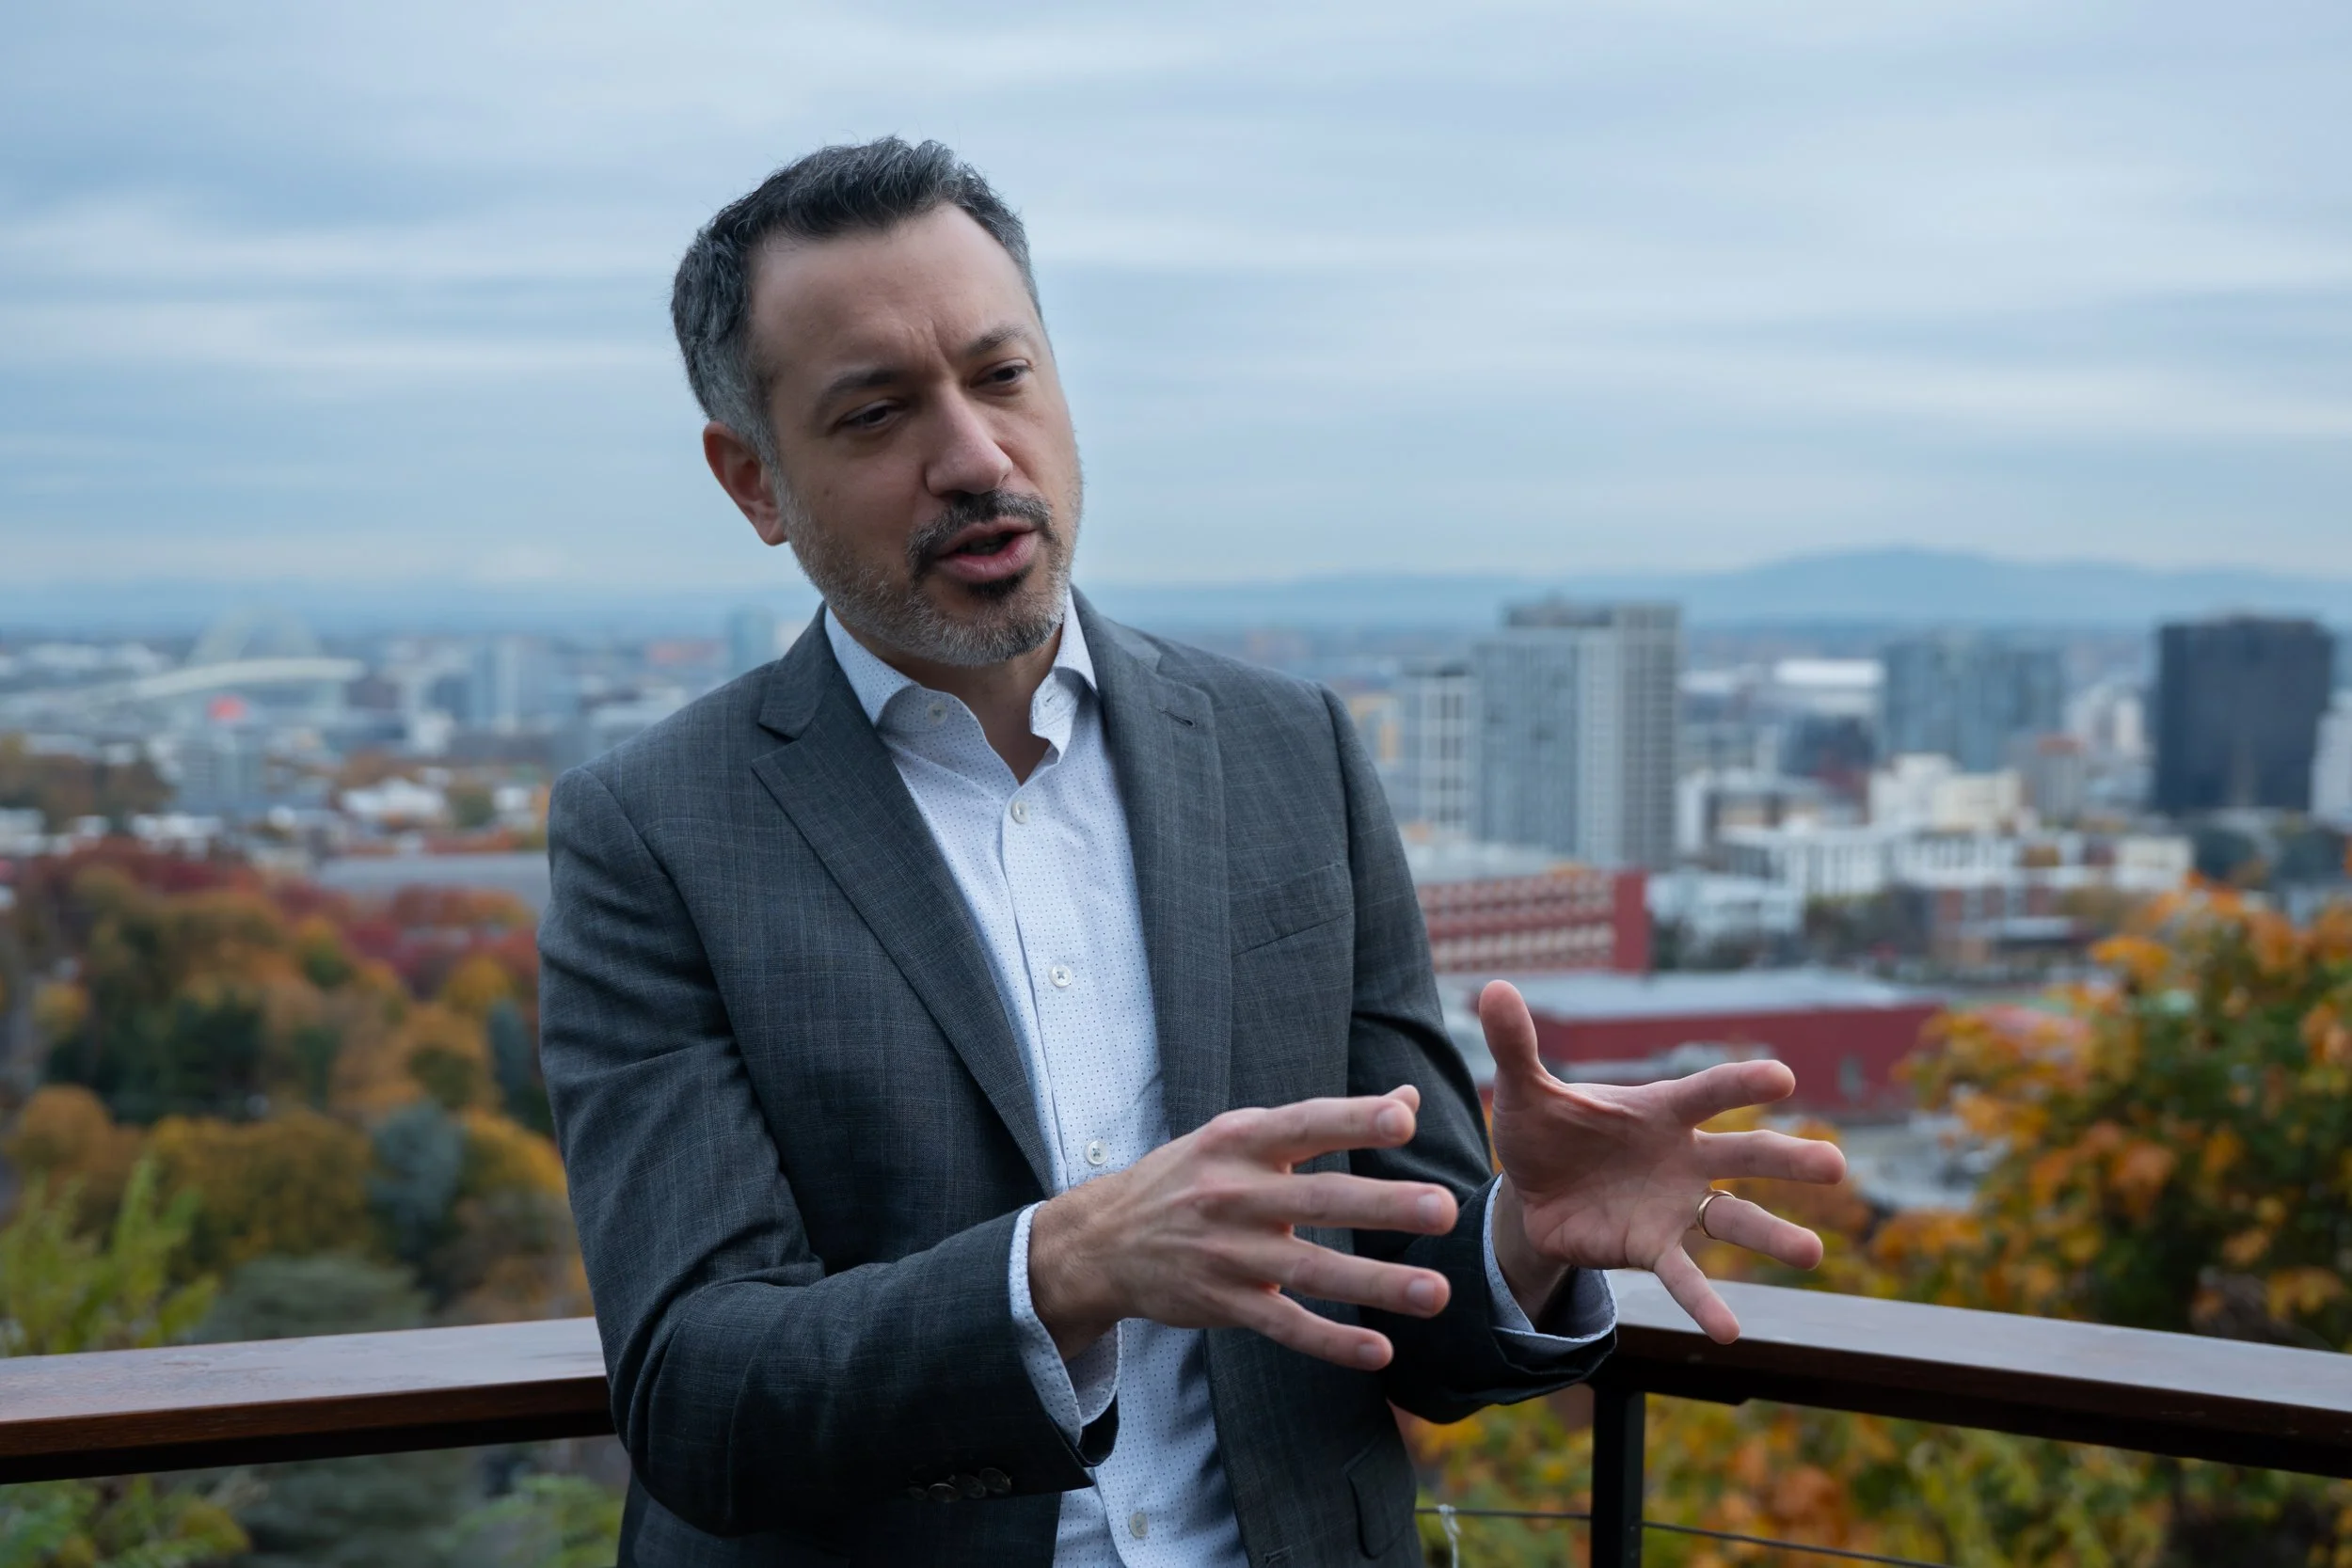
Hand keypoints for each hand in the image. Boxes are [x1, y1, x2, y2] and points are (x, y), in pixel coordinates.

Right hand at [1026, 1088, 1460, 1370]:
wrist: (1102, 1240)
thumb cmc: (1189, 1177)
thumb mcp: (1239, 1134)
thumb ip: (1323, 1121)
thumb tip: (1409, 1096)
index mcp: (1240, 1141)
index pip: (1305, 1125)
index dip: (1353, 1120)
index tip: (1403, 1117)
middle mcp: (1233, 1194)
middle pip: (1318, 1201)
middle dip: (1383, 1205)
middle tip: (1443, 1208)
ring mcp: (1228, 1254)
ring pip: (1311, 1271)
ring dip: (1376, 1284)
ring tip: (1436, 1292)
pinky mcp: (1224, 1304)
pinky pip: (1284, 1326)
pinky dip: (1332, 1341)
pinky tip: (1380, 1350)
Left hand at [1480, 980, 1848, 1343]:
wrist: (1529, 1193)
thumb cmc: (1545, 1130)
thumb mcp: (1524, 1090)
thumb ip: (1516, 1043)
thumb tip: (1492, 987)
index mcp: (1660, 1109)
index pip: (1708, 1092)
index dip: (1741, 1084)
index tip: (1783, 1078)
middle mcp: (1682, 1156)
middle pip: (1743, 1154)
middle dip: (1788, 1159)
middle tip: (1835, 1165)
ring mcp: (1674, 1206)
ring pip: (1733, 1219)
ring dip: (1772, 1235)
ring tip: (1812, 1252)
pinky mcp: (1652, 1248)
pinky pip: (1684, 1276)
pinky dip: (1706, 1303)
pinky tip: (1730, 1332)